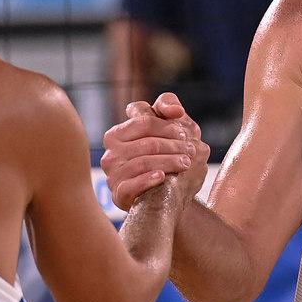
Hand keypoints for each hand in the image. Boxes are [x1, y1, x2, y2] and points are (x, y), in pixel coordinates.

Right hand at [101, 92, 208, 210]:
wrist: (166, 194)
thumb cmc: (166, 155)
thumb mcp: (169, 127)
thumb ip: (168, 106)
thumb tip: (175, 110)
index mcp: (118, 133)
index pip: (145, 122)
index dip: (168, 127)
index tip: (184, 134)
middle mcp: (111, 153)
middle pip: (147, 143)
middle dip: (173, 146)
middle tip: (191, 151)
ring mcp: (113, 174)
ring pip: (142, 162)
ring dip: (168, 161)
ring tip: (185, 163)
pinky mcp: (118, 194)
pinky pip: (131, 185)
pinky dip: (148, 179)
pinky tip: (162, 177)